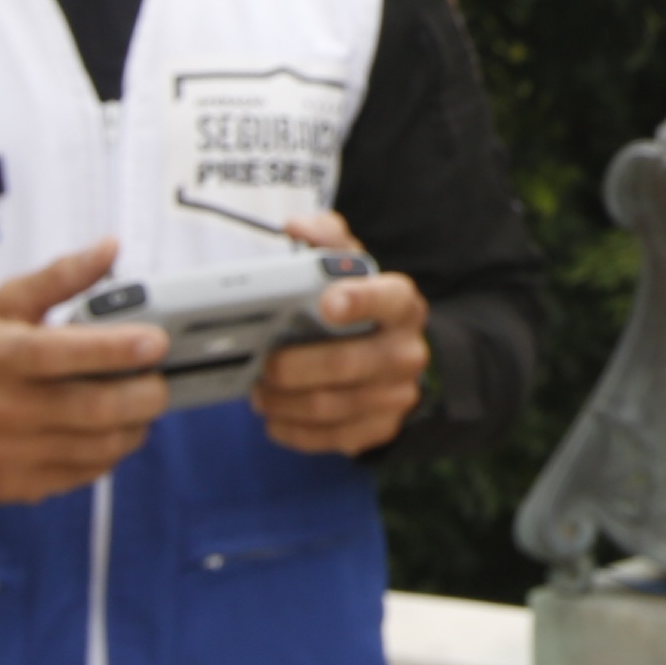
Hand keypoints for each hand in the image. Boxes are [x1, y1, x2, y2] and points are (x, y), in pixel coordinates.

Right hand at [0, 241, 168, 503]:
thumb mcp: (4, 308)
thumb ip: (59, 276)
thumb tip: (109, 247)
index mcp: (3, 356)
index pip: (69, 353)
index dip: (120, 349)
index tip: (156, 343)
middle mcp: (5, 407)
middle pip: (96, 408)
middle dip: (146, 394)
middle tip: (159, 380)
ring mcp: (12, 452)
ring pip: (100, 446)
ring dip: (135, 425)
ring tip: (138, 406)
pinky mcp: (20, 486)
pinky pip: (87, 473)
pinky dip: (111, 452)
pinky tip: (110, 432)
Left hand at [252, 211, 431, 455]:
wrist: (393, 363)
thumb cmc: (361, 311)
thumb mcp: (353, 270)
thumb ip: (329, 241)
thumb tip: (297, 226)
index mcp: (402, 305)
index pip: (389, 298)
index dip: (360, 300)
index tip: (327, 302)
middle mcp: (407, 352)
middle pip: (348, 363)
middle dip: (295, 366)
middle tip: (262, 364)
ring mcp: (397, 396)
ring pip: (331, 406)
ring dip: (284, 401)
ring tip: (258, 391)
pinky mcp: (380, 430)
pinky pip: (329, 438)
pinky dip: (293, 429)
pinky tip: (275, 417)